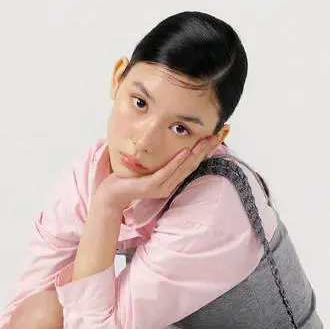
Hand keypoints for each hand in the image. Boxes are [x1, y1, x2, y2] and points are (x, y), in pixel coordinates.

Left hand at [92, 137, 219, 212]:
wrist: (111, 194)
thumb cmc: (127, 177)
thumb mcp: (146, 164)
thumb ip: (158, 156)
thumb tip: (165, 137)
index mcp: (170, 179)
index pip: (191, 162)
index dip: (205, 149)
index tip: (217, 134)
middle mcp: (169, 184)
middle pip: (192, 164)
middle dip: (205, 149)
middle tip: (218, 134)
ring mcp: (161, 187)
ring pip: (182, 168)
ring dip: (196, 153)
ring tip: (206, 140)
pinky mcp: (151, 186)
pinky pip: (166, 172)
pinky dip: (176, 162)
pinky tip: (185, 151)